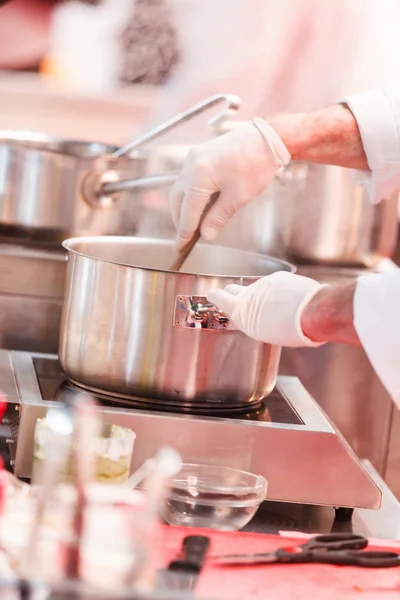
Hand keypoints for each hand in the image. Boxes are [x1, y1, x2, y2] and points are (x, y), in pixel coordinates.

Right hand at [169, 118, 289, 249]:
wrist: (267, 137)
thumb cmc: (256, 165)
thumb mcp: (238, 197)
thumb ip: (218, 217)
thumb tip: (206, 235)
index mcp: (199, 176)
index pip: (187, 211)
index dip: (184, 232)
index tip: (180, 247)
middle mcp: (191, 165)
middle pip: (178, 200)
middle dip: (180, 220)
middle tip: (186, 238)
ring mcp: (193, 158)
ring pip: (181, 190)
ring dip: (185, 208)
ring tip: (193, 225)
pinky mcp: (198, 156)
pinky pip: (188, 180)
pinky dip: (191, 196)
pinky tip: (200, 206)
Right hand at [207, 272, 324, 346]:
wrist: (312, 311)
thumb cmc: (289, 330)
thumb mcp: (262, 332)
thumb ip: (250, 321)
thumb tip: (248, 317)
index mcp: (241, 310)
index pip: (219, 297)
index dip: (214, 296)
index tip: (213, 295)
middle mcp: (249, 294)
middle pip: (233, 289)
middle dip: (233, 294)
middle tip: (238, 301)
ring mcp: (264, 283)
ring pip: (256, 287)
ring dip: (259, 295)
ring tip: (271, 307)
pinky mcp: (279, 276)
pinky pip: (273, 283)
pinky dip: (276, 290)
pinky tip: (286, 300)